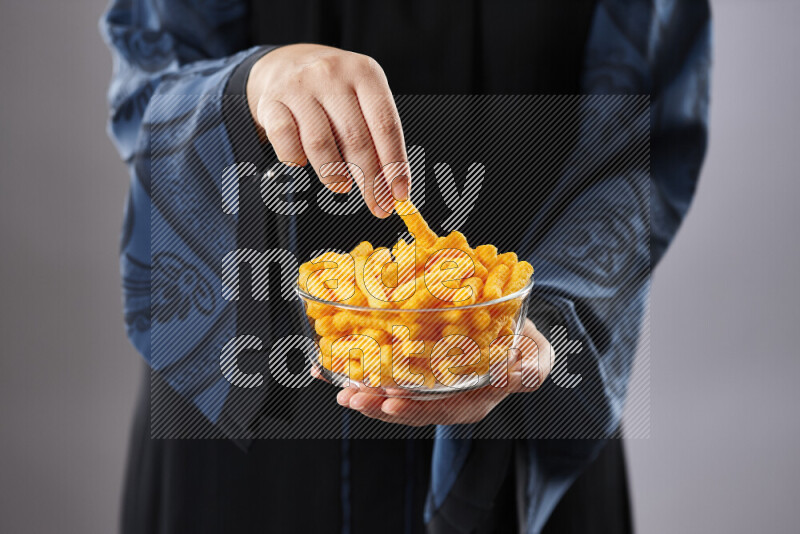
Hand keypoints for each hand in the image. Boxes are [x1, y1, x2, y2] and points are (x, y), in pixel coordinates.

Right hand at [247, 44, 408, 217]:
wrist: (286, 64)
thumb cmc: (334, 92)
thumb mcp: (363, 100)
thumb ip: (378, 138)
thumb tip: (392, 187)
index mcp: (365, 73)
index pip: (386, 126)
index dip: (395, 165)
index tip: (399, 194)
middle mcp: (332, 74)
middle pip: (356, 139)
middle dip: (370, 181)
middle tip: (377, 205)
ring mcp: (299, 87)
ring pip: (321, 145)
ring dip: (335, 176)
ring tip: (342, 185)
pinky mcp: (271, 102)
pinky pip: (287, 143)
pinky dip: (297, 161)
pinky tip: (305, 163)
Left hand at [335, 319, 553, 425]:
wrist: (513, 335)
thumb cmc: (525, 350)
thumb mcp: (536, 360)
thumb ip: (529, 372)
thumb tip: (510, 376)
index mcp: (469, 400)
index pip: (439, 410)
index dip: (414, 408)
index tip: (390, 402)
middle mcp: (442, 397)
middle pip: (406, 407)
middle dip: (376, 404)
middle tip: (351, 397)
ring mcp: (425, 385)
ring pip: (389, 393)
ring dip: (362, 391)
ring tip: (339, 388)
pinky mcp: (412, 368)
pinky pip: (382, 372)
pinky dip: (355, 370)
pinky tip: (328, 366)